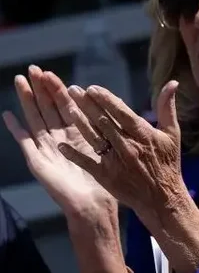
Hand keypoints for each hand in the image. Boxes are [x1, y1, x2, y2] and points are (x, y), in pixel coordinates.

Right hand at [3, 66, 114, 221]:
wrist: (93, 204)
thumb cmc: (108, 179)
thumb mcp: (112, 148)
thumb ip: (110, 128)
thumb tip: (115, 108)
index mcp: (78, 133)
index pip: (65, 105)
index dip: (58, 89)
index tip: (51, 72)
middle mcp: (60, 137)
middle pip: (47, 107)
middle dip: (40, 88)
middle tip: (33, 68)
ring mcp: (47, 148)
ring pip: (35, 118)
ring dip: (27, 100)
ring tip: (19, 81)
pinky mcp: (37, 161)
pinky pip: (24, 142)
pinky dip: (16, 129)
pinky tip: (7, 115)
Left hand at [55, 80, 188, 227]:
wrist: (162, 197)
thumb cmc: (168, 163)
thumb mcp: (173, 133)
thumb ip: (168, 107)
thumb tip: (172, 82)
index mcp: (143, 134)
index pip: (121, 111)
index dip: (105, 99)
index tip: (92, 88)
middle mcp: (128, 145)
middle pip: (103, 121)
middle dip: (87, 104)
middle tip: (73, 90)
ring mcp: (115, 161)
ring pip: (94, 137)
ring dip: (79, 122)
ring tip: (68, 108)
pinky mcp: (106, 175)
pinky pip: (87, 162)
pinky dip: (74, 153)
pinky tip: (62, 144)